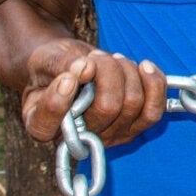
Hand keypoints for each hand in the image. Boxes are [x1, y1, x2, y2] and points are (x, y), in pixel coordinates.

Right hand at [20, 39, 167, 146]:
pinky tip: (144, 66)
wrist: (77, 67)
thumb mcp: (46, 59)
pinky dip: (154, 83)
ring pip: (132, 103)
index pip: (48, 125)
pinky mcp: (133, 128)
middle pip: (106, 108)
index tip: (67, 77)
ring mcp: (108, 136)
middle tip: (95, 57)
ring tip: (112, 60)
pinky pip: (154, 111)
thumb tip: (84, 70)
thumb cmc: (56, 66)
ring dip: (126, 72)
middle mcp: (77, 138)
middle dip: (106, 71)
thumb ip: (59, 65)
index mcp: (41, 125)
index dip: (58, 101)